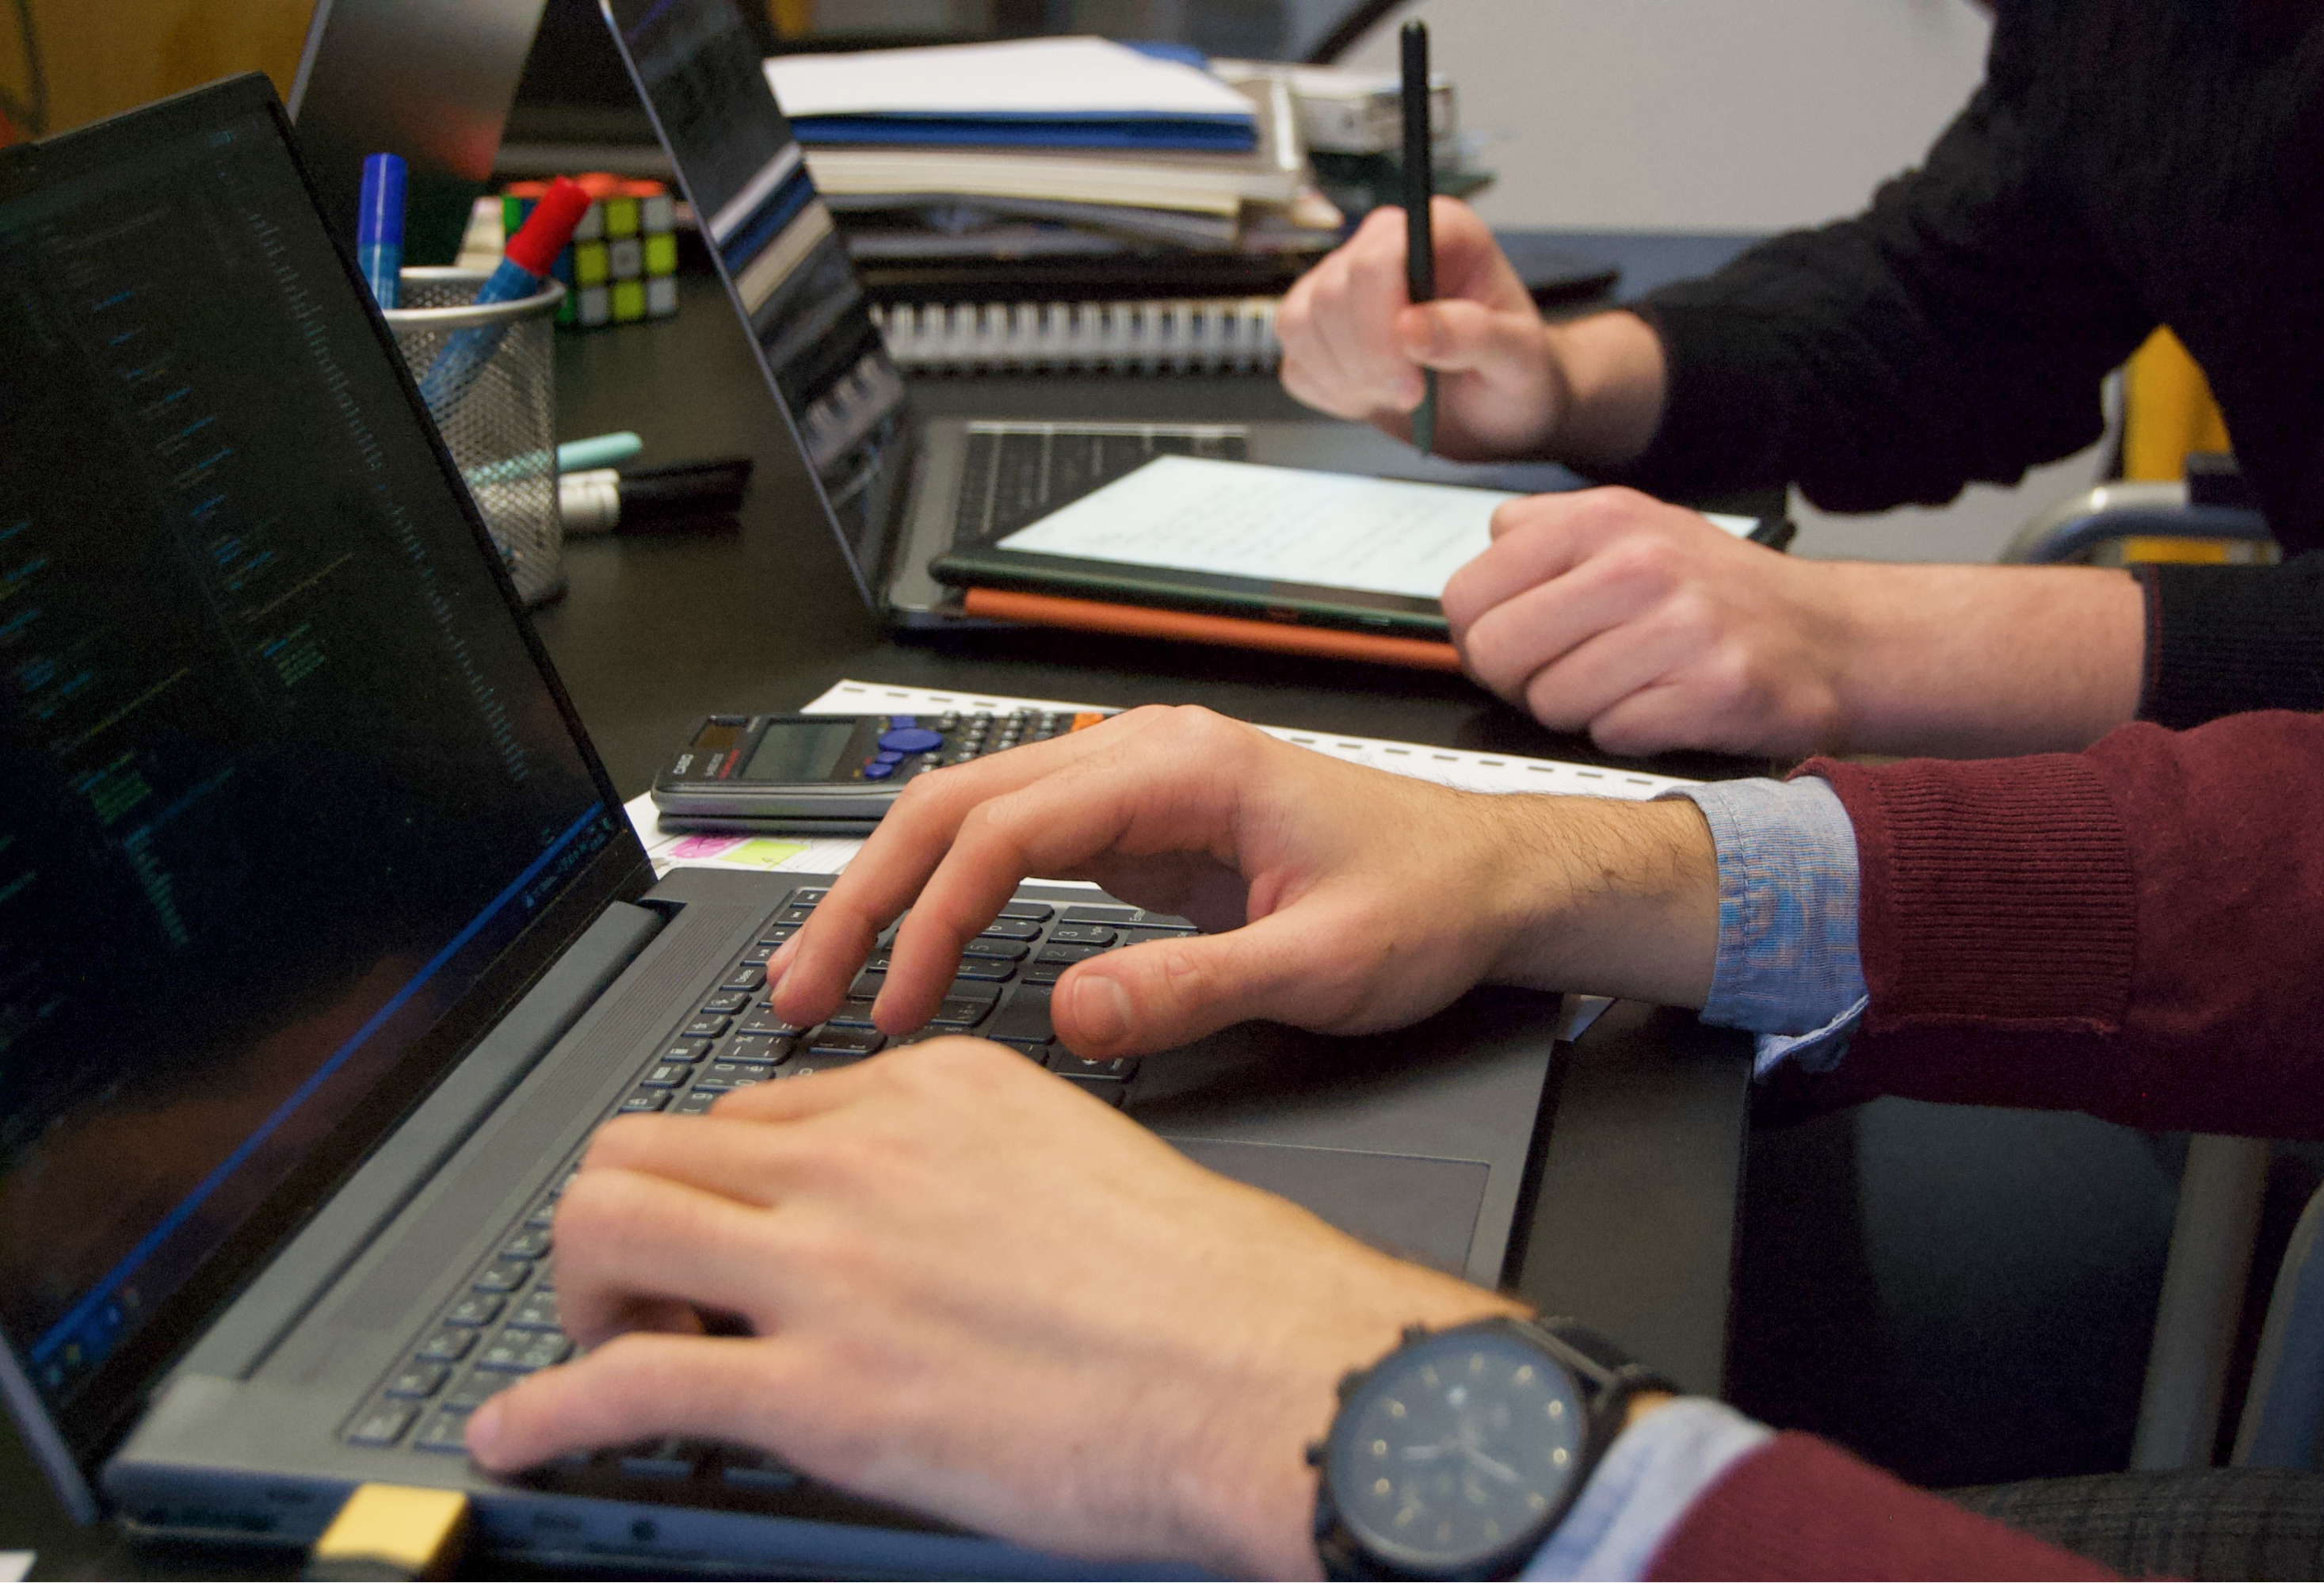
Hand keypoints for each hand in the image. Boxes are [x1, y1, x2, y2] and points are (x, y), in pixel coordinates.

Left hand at [464, 1041, 1521, 1576]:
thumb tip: (921, 1225)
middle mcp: (862, 1155)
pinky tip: (517, 1440)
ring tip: (595, 1349)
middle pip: (652, 1139)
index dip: (730, 1182)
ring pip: (607, 1220)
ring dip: (576, 1292)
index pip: (765, 1103)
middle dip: (624, 1216)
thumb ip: (975, 1167)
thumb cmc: (1209, 1285)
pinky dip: (544, 1413)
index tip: (734, 1237)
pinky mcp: (816, 1388)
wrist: (1259, 1365)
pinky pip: (622, 1381)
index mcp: (935, 1089)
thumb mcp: (1083, 1163)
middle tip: (649, 1287)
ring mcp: (830, 1267)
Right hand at [763, 707, 1717, 1059]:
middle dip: (867, 895)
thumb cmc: (1428, 900)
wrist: (1490, 879)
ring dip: (893, 894)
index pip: (1004, 828)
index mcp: (1179, 767)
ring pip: (969, 820)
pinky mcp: (1136, 829)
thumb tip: (1073, 1013)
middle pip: (955, 805)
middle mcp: (1142, 758)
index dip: (931, 918)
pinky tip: (912, 956)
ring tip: (831, 978)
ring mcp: (1133, 788)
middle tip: (804, 990)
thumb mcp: (1322, 961)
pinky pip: (1011, 852)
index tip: (894, 1004)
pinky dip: (948, 903)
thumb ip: (1195, 987)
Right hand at [1279, 201, 1565, 458]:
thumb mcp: (1519, 357)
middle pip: (1331, 294)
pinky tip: (1371, 395)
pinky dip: (1329, 392)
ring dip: (1345, 378)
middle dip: (1366, 361)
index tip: (1411, 378)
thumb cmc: (1515, 370)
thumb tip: (1414, 327)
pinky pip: (1295, 362)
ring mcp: (1344, 287)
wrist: (1497, 406)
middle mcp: (1385, 249)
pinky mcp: (1320, 330)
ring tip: (1397, 393)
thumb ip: (1475, 336)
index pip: (1377, 259)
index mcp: (1440, 232)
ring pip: (1300, 324)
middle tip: (1412, 394)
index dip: (1380, 323)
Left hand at [1444, 487, 1861, 757]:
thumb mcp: (1629, 530)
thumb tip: (1467, 598)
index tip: (1515, 645)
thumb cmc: (1716, 594)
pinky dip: (1629, 734)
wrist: (1833, 637)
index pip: (1468, 594)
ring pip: (1550, 703)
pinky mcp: (1714, 690)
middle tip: (1561, 678)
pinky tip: (1664, 707)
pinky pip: (1612, 735)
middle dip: (1518, 681)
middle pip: (1497, 652)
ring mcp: (1680, 626)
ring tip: (1626, 687)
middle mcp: (1639, 563)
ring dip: (1578, 712)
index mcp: (1602, 516)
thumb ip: (1540, 543)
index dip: (1479, 635)